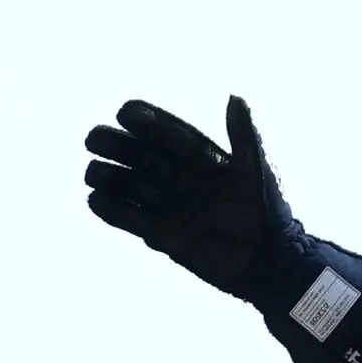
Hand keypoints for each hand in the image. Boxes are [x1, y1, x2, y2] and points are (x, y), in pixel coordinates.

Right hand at [83, 97, 307, 308]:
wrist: (269, 265)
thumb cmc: (269, 215)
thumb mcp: (257, 173)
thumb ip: (243, 137)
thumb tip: (235, 97)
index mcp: (202, 158)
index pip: (168, 133)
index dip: (147, 121)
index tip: (126, 112)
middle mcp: (181, 177)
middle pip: (141, 155)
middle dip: (116, 145)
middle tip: (93, 138)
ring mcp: (169, 205)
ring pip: (131, 185)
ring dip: (110, 177)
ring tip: (92, 172)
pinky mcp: (162, 234)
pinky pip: (131, 219)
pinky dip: (113, 211)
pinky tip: (93, 201)